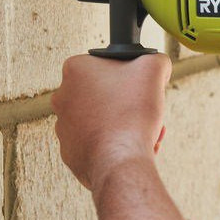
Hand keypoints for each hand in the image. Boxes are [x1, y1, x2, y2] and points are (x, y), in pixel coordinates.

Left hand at [51, 53, 171, 193]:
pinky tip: (131, 147)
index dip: (131, 75)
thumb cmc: (131, 113)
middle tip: (147, 111)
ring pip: (102, 120)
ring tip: (145, 133)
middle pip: (106, 94)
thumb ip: (155, 59)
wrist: (120, 160)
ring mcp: (63, 127)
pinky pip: (97, 143)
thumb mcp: (153, 68)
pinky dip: (114, 144)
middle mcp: (62, 97)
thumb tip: (156, 63)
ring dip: (125, 124)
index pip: (108, 65)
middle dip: (129, 102)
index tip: (142, 86)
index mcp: (75, 70)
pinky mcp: (70, 152)